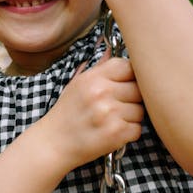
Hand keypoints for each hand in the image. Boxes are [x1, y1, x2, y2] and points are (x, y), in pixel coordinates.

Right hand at [41, 52, 143, 171]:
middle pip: (138, 89)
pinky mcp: (116, 134)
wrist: (52, 144)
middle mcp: (101, 93)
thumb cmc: (67, 114)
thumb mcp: (77, 84)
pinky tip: (111, 134)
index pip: (128, 66)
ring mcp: (109, 113)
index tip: (124, 86)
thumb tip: (113, 48)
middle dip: (132, 99)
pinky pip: (137, 129)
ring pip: (140, 111)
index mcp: (93, 78)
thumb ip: (99, 68)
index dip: (130, 77)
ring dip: (130, 118)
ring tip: (111, 122)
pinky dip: (128, 134)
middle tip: (116, 107)